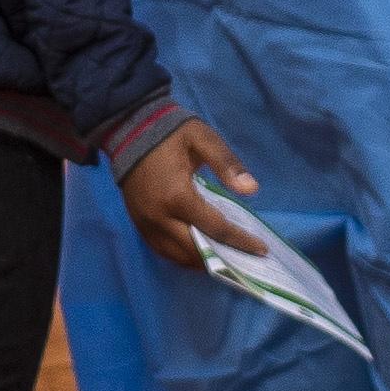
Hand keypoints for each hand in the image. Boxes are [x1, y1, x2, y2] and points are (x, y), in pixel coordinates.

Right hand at [117, 115, 258, 273]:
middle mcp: (160, 217)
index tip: (261, 249)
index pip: (215, 228)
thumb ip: (227, 164)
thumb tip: (251, 190)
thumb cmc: (170, 133)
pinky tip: (199, 253)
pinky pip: (162, 250)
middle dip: (224, 258)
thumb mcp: (202, 139)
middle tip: (246, 260)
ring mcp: (146, 223)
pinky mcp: (138, 223)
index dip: (240, 241)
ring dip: (203, 261)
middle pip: (196, 250)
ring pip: (177, 256)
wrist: (128, 129)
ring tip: (226, 259)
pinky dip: (182, 257)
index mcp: (178, 197)